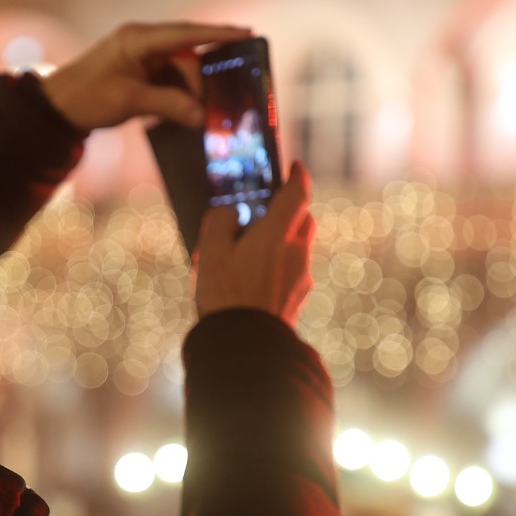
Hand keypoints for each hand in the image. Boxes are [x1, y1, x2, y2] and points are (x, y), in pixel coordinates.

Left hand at [39, 21, 250, 131]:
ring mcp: (141, 58)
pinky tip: (184, 114)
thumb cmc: (87, 98)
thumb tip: (201, 115)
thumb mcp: (129, 101)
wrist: (56, 108)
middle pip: (186, 58)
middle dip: (200, 83)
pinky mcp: (139, 74)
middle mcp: (143, 43)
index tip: (246, 33)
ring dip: (188, 94)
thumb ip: (168, 104)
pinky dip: (177, 97)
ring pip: (179, 72)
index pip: (186, 32)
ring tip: (200, 116)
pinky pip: (168, 82)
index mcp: (139, 39)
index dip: (218, 33)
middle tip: (215, 108)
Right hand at [194, 164, 314, 325]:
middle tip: (269, 209)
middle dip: (292, 210)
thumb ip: (220, 222)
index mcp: (277, 235)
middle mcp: (296, 253)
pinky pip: (293, 271)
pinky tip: (257, 278)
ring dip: (285, 240)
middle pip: (305, 220)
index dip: (297, 176)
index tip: (294, 167)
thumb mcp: (211, 252)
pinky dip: (281, 265)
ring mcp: (301, 278)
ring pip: (299, 247)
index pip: (298, 193)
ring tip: (255, 250)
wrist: (244, 349)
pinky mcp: (297, 300)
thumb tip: (232, 214)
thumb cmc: (225, 297)